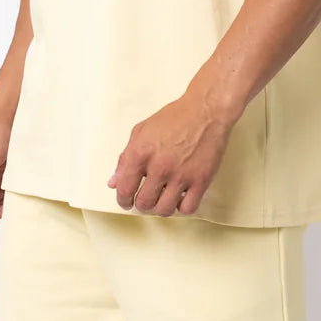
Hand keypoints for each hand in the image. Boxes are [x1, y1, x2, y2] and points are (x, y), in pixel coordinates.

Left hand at [107, 92, 233, 216]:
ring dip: (161, 206)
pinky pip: (187, 208)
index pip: (124, 189)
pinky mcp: (201, 180)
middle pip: (144, 203)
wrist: (206, 110)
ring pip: (164, 209)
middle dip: (143, 203)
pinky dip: (182, 206)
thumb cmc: (174, 117)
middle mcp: (159, 166)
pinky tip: (182, 196)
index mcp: (140, 153)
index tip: (126, 201)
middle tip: (147, 197)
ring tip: (164, 197)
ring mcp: (181, 175)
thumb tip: (114, 182)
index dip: (123, 200)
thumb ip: (125, 157)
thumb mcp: (142, 130)